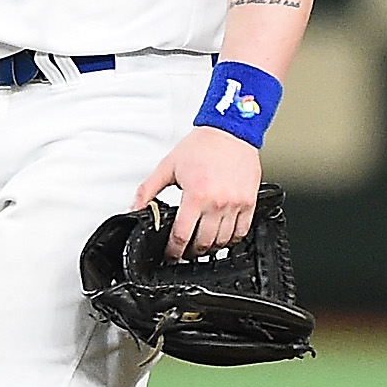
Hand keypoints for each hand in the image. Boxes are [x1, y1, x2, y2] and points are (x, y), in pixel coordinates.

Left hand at [133, 126, 262, 258]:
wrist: (230, 131)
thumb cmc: (203, 145)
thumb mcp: (168, 166)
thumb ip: (148, 189)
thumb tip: (136, 208)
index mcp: (196, 195)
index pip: (182, 236)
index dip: (173, 251)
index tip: (171, 255)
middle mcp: (217, 203)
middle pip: (203, 243)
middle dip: (191, 252)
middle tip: (185, 251)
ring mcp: (235, 204)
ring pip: (223, 242)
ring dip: (211, 248)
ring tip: (202, 245)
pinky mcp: (249, 202)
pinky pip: (242, 232)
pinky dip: (231, 240)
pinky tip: (223, 237)